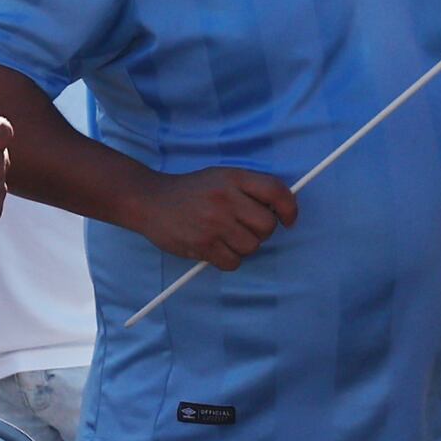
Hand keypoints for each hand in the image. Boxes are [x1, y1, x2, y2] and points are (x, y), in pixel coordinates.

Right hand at [139, 165, 295, 269]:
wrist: (151, 201)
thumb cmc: (192, 191)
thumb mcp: (221, 177)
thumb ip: (249, 189)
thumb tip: (281, 211)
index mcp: (233, 178)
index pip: (276, 191)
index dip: (289, 208)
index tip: (288, 219)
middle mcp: (226, 199)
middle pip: (267, 226)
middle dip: (260, 231)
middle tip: (244, 228)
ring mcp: (214, 223)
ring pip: (252, 247)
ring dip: (243, 247)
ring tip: (225, 237)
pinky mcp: (203, 244)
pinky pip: (233, 262)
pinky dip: (228, 260)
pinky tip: (215, 248)